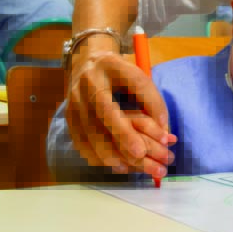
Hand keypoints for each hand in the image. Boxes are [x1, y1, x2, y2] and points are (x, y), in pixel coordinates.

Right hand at [65, 48, 175, 177]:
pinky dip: (93, 154)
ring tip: (126, 167)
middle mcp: (90, 79)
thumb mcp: (136, 76)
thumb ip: (150, 99)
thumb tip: (164, 130)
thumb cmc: (118, 75)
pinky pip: (78, 138)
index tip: (164, 129)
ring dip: (107, 151)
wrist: (85, 64)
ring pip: (88, 128)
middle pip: (105, 109)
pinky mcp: (68, 115)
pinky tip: (109, 165)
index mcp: (113, 64)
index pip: (137, 82)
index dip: (152, 103)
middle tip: (140, 153)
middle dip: (122, 133)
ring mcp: (74, 98)